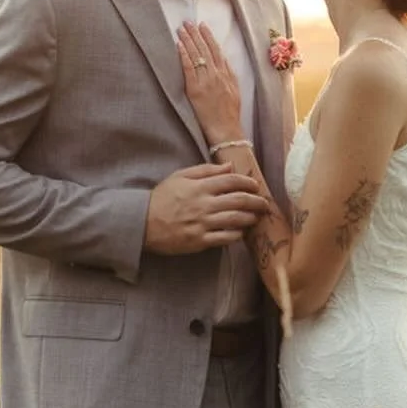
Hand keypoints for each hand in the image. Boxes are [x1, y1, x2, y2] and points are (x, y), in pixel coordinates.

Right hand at [145, 164, 268, 254]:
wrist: (142, 222)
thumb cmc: (161, 198)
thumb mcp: (180, 176)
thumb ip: (206, 170)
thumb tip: (229, 167)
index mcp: (200, 186)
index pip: (231, 181)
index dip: (247, 182)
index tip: (255, 186)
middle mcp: (204, 204)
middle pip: (239, 200)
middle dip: (256, 201)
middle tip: (264, 204)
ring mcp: (202, 223)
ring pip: (236, 220)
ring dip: (250, 218)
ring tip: (256, 218)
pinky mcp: (200, 241)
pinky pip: (225, 238)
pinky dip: (237, 235)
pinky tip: (240, 232)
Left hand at [177, 22, 243, 147]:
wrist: (226, 130)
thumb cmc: (230, 115)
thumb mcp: (235, 92)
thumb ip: (229, 76)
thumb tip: (224, 63)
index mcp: (227, 75)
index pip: (216, 50)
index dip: (208, 37)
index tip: (202, 26)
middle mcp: (217, 75)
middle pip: (205, 49)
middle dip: (196, 34)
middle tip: (188, 22)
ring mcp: (206, 81)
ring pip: (197, 55)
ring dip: (188, 40)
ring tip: (181, 29)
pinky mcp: (195, 90)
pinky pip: (188, 68)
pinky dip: (184, 55)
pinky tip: (178, 45)